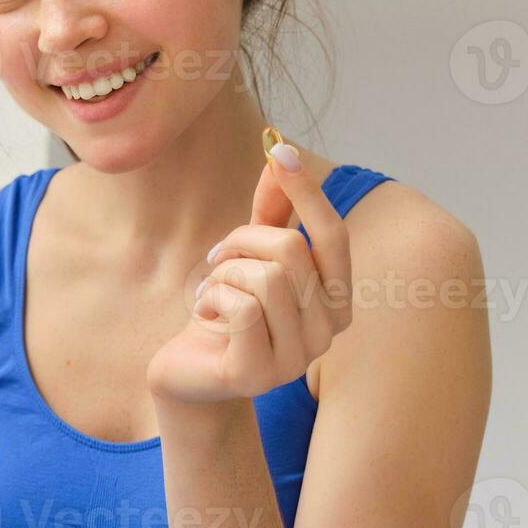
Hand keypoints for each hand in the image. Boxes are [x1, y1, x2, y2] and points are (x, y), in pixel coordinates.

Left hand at [146, 144, 352, 403]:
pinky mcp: (258, 375)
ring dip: (225, 274)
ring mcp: (296, 359)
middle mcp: (327, 333)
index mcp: (337, 301)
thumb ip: (275, 212)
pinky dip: (212, 298)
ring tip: (213, 292)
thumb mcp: (251, 255)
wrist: (190, 372)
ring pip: (265, 278)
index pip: (333, 236)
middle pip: (291, 251)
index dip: (308, 192)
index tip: (281, 152)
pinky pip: (240, 309)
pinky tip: (206, 316)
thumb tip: (283, 153)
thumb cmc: (228, 310)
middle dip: (242, 241)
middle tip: (218, 258)